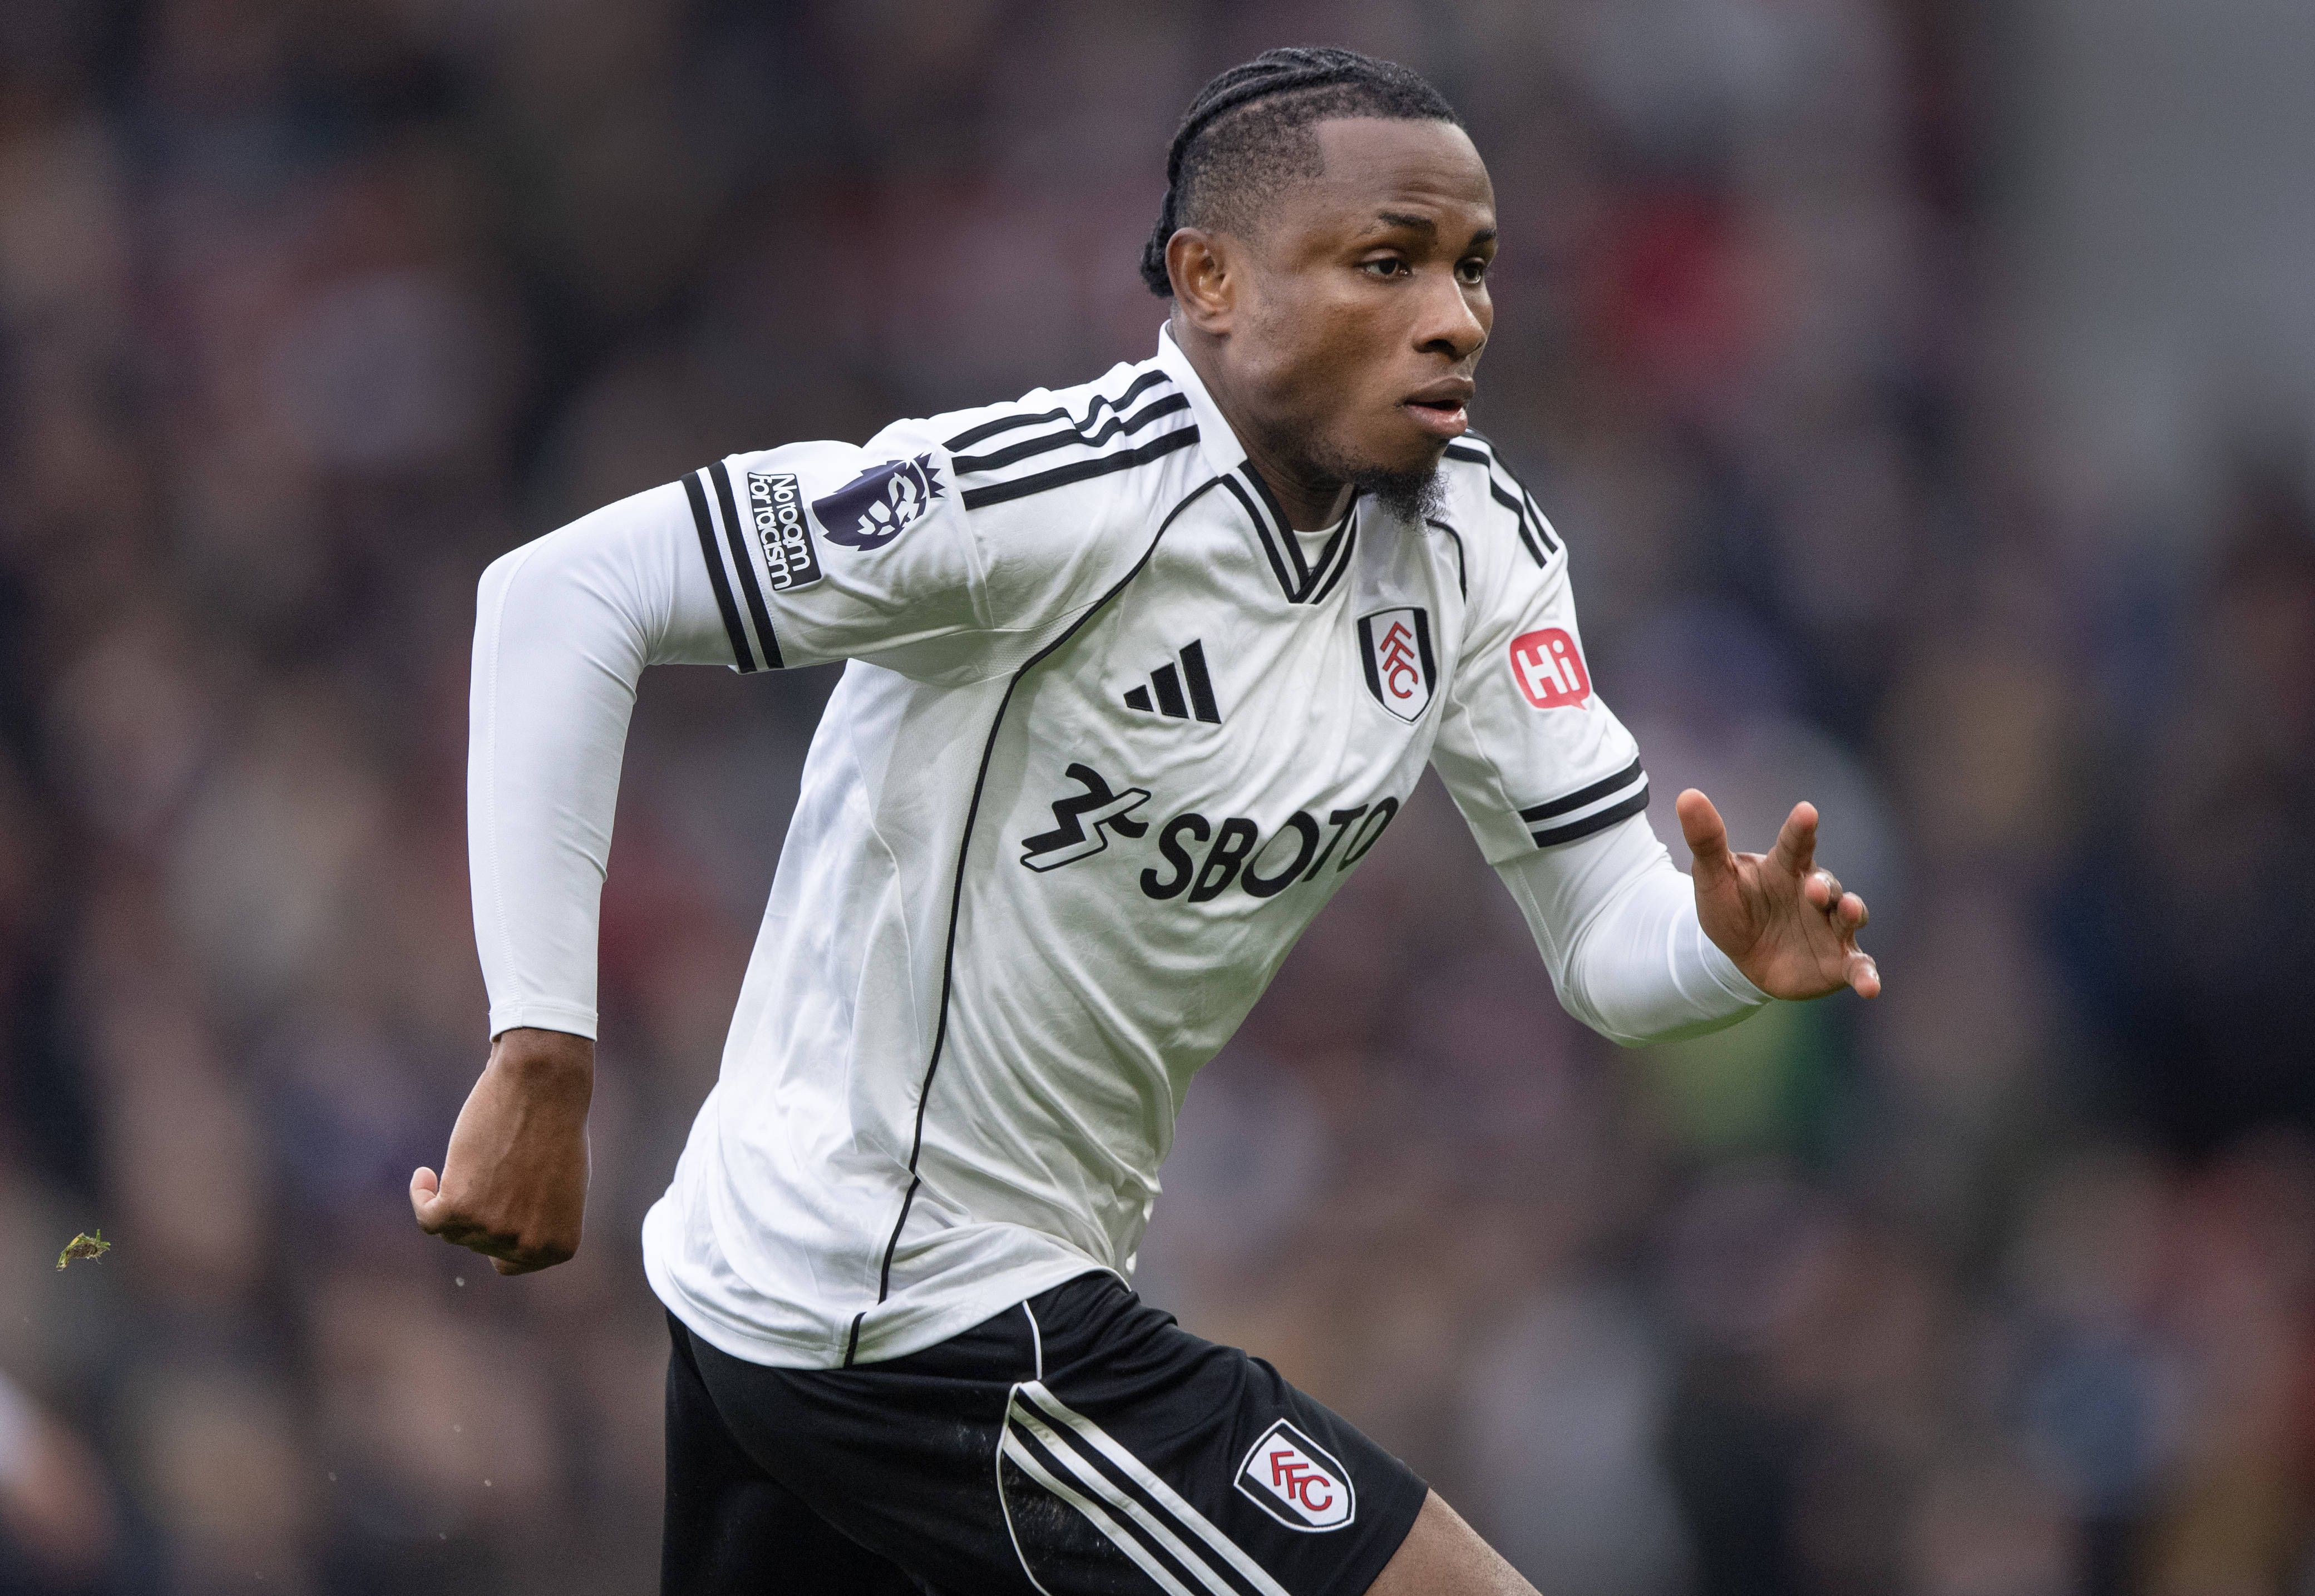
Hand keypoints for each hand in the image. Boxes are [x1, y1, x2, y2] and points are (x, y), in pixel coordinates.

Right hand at [411, 1027, 593, 1274]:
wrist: (542, 1087)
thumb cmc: (556, 1129)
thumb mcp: (560, 1191)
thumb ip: (535, 1224)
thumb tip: (500, 1246)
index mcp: (557, 1246)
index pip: (507, 1261)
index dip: (500, 1229)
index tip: (504, 1197)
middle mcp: (526, 1245)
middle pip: (478, 1244)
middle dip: (482, 1208)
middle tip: (499, 1165)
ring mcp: (492, 1230)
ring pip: (453, 1229)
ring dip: (456, 1196)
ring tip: (477, 1158)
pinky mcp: (459, 1207)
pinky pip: (428, 1219)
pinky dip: (422, 1197)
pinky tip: (427, 1174)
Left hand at [1678, 789, 1880, 1001]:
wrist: (1739, 956)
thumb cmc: (1731, 907)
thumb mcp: (1712, 876)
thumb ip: (1706, 839)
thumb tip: (1687, 794)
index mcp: (1785, 868)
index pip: (1794, 844)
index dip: (1801, 829)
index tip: (1807, 811)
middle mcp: (1815, 893)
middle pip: (1827, 883)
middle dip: (1825, 885)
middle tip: (1813, 888)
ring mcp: (1830, 927)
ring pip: (1850, 916)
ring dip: (1852, 913)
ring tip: (1848, 911)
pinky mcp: (1838, 961)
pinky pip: (1858, 965)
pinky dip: (1866, 974)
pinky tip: (1870, 987)